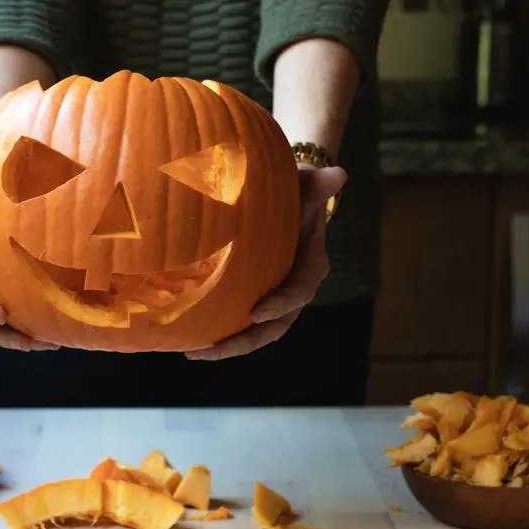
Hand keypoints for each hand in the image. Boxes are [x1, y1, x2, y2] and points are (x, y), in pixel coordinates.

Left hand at [185, 164, 344, 360]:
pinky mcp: (256, 299)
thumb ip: (318, 185)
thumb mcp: (307, 185)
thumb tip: (338, 175)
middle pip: (275, 326)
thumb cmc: (298, 191)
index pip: (299, 292)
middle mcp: (295, 289)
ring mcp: (275, 298)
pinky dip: (220, 334)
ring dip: (228, 346)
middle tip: (214, 349)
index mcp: (310, 266)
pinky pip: (241, 323)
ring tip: (196, 353)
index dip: (281, 305)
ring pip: (257, 332)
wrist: (291, 200)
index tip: (256, 313)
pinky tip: (190, 341)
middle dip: (245, 341)